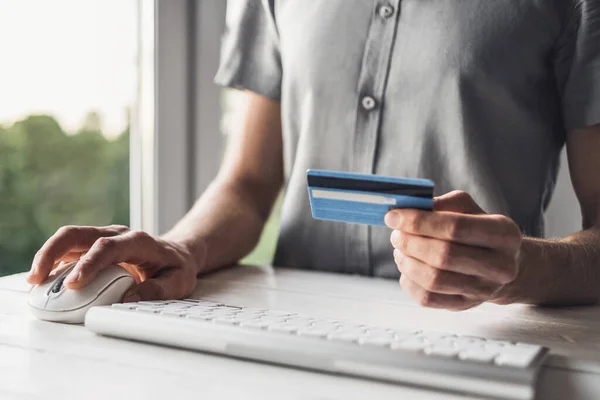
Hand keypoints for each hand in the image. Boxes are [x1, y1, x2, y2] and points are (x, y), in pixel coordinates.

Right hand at [26, 225, 200, 301]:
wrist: (178, 254)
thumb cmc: (177, 268)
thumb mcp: (178, 282)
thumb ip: (157, 290)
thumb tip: (129, 300)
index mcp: (139, 242)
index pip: (108, 247)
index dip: (89, 263)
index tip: (74, 284)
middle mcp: (118, 234)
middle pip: (78, 234)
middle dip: (53, 253)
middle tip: (38, 278)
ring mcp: (103, 237)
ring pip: (69, 239)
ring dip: (47, 257)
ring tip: (34, 282)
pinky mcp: (94, 246)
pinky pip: (69, 250)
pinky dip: (54, 263)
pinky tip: (45, 281)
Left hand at [385, 191, 521, 310]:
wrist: (498, 263)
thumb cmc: (476, 228)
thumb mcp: (467, 208)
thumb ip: (441, 204)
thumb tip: (408, 209)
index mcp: (504, 234)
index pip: (455, 227)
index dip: (419, 222)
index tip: (393, 216)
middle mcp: (500, 266)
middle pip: (443, 256)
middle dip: (410, 243)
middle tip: (396, 235)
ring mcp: (484, 290)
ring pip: (434, 279)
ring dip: (407, 262)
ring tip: (400, 250)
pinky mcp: (465, 305)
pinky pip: (427, 298)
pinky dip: (408, 281)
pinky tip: (407, 267)